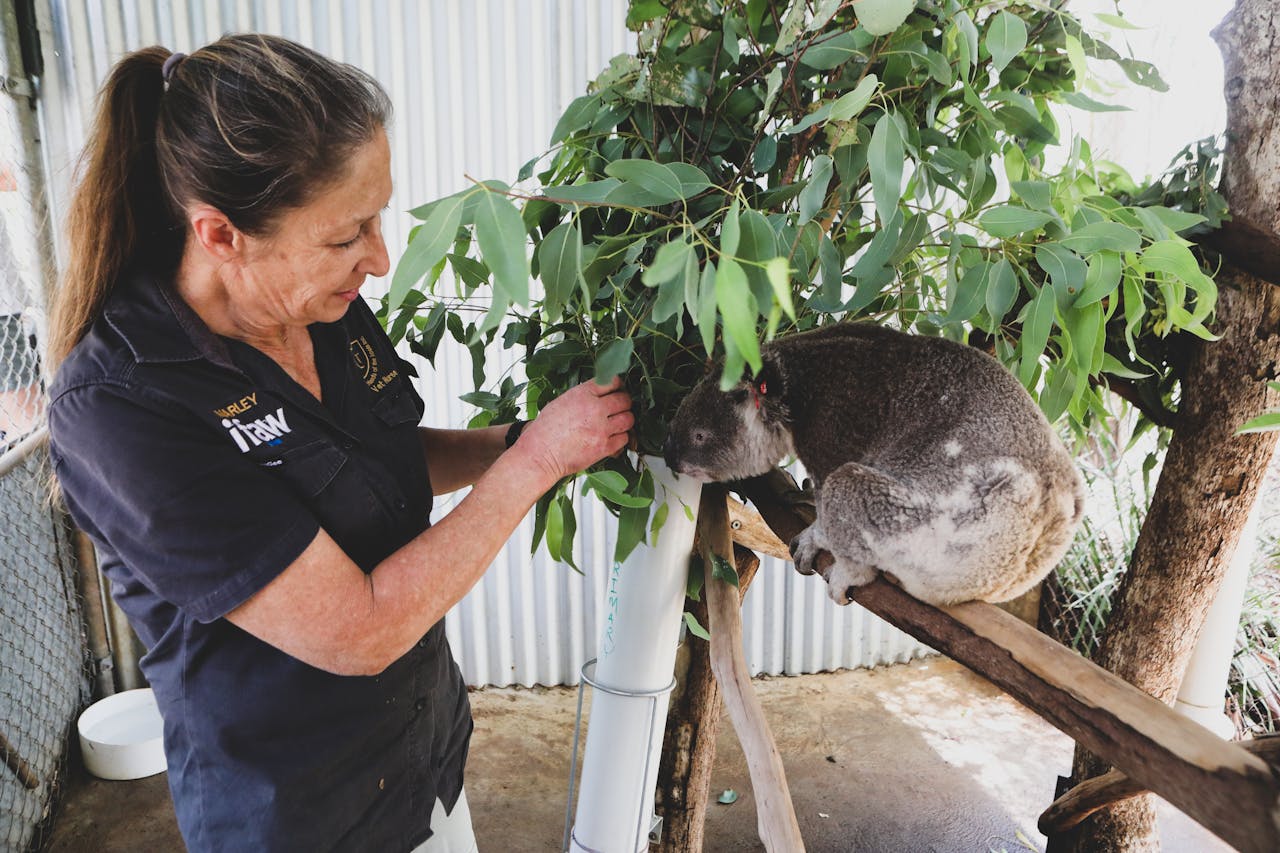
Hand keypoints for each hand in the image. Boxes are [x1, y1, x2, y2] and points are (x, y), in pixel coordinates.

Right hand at [516, 377, 633, 482]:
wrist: (539, 455)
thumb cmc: (544, 431)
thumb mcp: (560, 403)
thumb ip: (582, 397)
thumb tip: (599, 395)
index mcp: (582, 394)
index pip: (611, 381)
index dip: (617, 385)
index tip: (617, 389)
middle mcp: (594, 409)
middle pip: (624, 400)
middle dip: (624, 403)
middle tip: (620, 407)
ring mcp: (601, 429)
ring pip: (628, 419)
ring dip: (625, 420)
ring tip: (618, 423)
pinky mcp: (604, 447)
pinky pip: (624, 439)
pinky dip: (621, 438)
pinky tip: (613, 437)